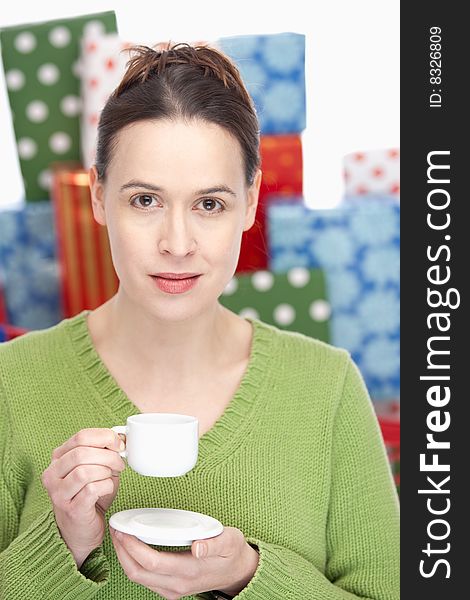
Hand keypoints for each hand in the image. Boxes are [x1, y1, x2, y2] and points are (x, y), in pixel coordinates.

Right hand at [41, 428, 125, 568]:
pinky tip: (106, 490)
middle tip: (120, 463)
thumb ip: (105, 451)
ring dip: (106, 472)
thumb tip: (120, 438)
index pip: (81, 436)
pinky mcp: (70, 509)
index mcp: (58, 458)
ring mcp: (58, 493)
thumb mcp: (98, 467)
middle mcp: (52, 474)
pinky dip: (106, 486)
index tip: (119, 444)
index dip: (104, 437)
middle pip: (82, 452)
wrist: (82, 530)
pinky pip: (92, 489)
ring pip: (84, 471)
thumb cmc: (90, 495)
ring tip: (111, 477)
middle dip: (108, 455)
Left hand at [109, 525, 259, 599]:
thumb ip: (214, 544)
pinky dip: (133, 562)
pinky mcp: (170, 588)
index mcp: (189, 571)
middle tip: (115, 529)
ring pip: (138, 578)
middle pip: (137, 572)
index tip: (123, 530)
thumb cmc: (232, 552)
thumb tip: (197, 547)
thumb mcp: (230, 541)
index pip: (151, 562)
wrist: (238, 572)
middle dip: (122, 551)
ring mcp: (172, 589)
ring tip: (120, 535)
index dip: (132, 547)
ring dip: (124, 557)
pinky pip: (144, 579)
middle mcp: (177, 584)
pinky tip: (132, 547)